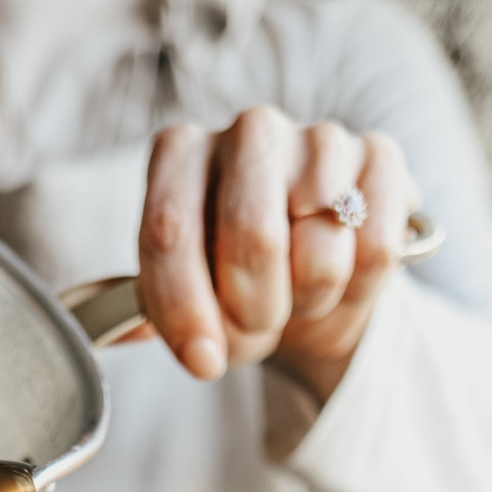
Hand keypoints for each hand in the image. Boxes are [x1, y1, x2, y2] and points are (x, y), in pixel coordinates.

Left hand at [137, 108, 417, 402]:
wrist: (311, 282)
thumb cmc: (233, 287)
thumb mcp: (183, 300)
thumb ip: (146, 312)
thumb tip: (111, 335)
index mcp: (180, 154)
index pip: (169, 229)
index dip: (184, 307)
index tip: (203, 361)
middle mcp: (248, 131)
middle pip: (252, 239)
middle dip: (255, 311)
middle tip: (258, 326)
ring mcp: (319, 138)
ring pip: (320, 252)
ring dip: (307, 303)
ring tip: (297, 297)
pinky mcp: (380, 159)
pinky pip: (375, 250)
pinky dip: (356, 291)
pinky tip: (341, 281)